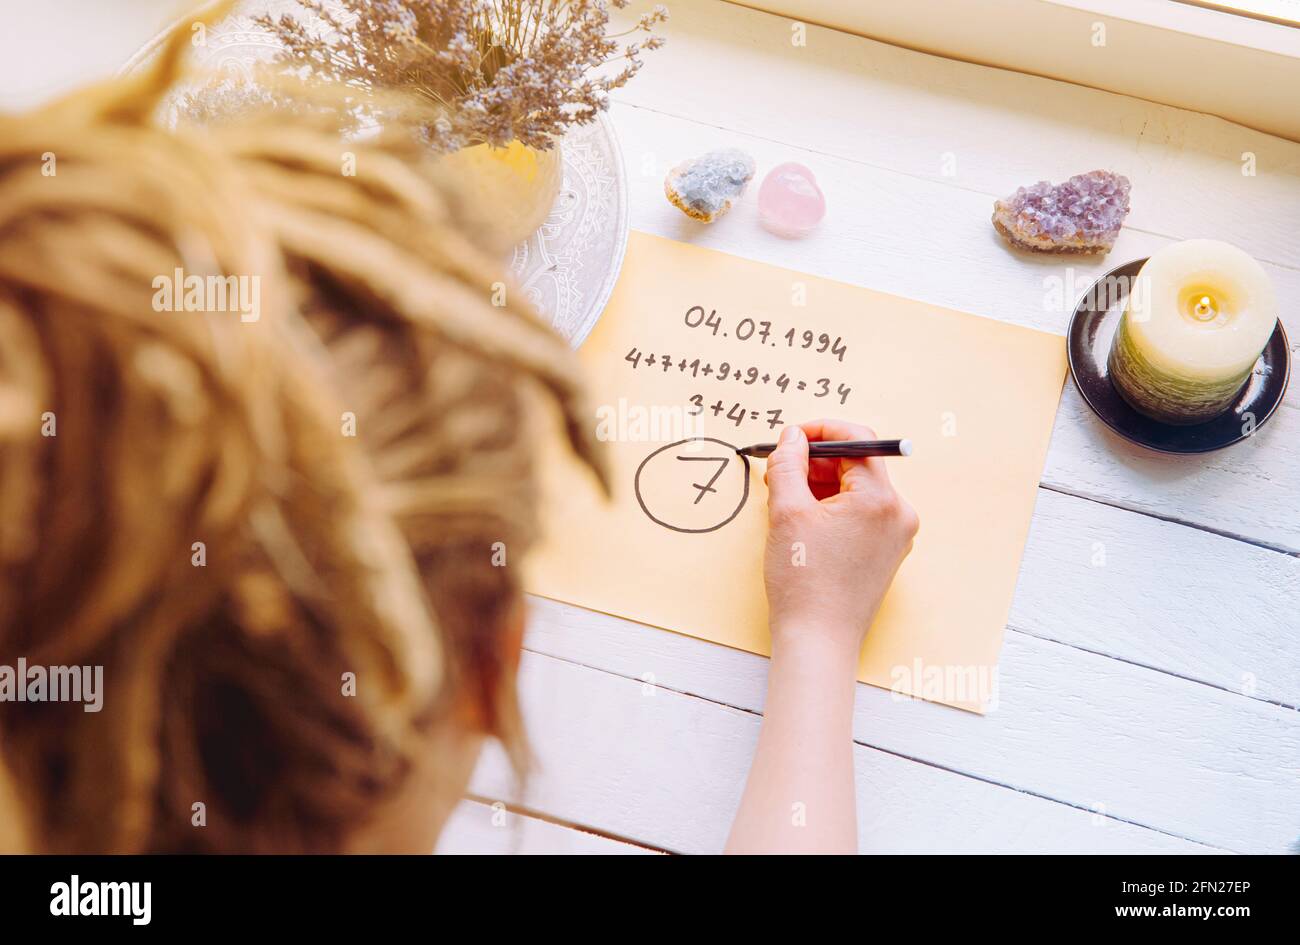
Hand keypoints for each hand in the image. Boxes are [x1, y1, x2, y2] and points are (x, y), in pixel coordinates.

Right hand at [762, 419, 918, 660]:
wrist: (818, 641)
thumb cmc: (803, 581)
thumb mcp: (786, 512)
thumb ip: (789, 464)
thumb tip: (793, 437)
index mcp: (880, 499)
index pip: (858, 440)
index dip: (820, 431)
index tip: (792, 437)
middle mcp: (898, 513)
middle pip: (858, 465)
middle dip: (817, 461)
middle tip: (780, 470)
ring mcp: (896, 535)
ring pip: (858, 490)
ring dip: (823, 485)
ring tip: (787, 499)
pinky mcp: (887, 552)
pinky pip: (862, 514)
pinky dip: (834, 508)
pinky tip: (805, 522)